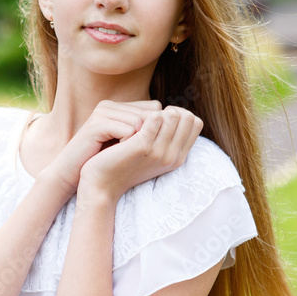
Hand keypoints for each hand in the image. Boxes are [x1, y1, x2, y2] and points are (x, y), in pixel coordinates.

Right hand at [44, 99, 162, 197]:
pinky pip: (126, 130)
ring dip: (137, 141)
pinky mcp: (96, 124)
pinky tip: (118, 153)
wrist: (73, 174)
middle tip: (133, 151)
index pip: (154, 108)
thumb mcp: (127, 143)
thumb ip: (144, 131)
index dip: (156, 129)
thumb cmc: (102, 161)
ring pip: (139, 122)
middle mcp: (111, 105)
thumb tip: (172, 126)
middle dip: (147, 135)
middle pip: (149, 114)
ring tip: (123, 152)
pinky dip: (127, 144)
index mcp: (119, 107)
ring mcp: (102, 112)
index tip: (144, 147)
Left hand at [78, 105, 202, 200]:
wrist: (101, 185)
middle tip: (147, 119)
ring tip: (137, 122)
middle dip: (169, 110)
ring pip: (173, 115)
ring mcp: (160, 153)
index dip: (179, 113)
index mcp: (178, 158)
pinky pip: (155, 117)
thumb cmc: (124, 164)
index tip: (159, 119)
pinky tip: (130, 124)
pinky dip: (143, 113)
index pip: (195, 123)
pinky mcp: (143, 147)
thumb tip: (174, 112)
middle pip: (187, 117)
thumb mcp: (151, 152)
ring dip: (155, 111)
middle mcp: (173, 157)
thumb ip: (165, 138)